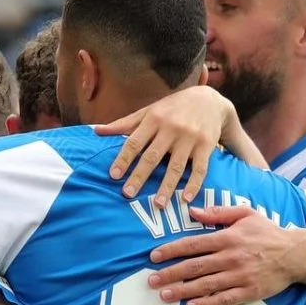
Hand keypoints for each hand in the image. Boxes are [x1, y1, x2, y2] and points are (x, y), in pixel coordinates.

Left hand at [95, 85, 254, 207]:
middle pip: (152, 156)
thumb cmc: (173, 108)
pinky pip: (200, 169)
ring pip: (176, 166)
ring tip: (157, 205)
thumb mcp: (149, 110)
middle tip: (128, 194)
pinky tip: (186, 199)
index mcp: (154, 119)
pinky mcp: (206, 146)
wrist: (209, 100)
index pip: (134, 142)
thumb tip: (96, 131)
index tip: (113, 175)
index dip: (123, 159)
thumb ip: (124, 123)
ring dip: (166, 187)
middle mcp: (171, 128)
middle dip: (139, 176)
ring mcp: (190, 138)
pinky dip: (194, 184)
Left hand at [145, 205, 305, 304]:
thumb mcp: (246, 214)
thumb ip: (219, 213)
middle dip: (170, 274)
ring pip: (206, 285)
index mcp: (228, 237)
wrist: (296, 254)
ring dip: (183, 291)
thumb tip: (193, 211)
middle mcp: (231, 257)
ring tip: (164, 296)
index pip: (193, 244)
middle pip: (195, 266)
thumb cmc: (268, 233)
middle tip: (151, 280)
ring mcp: (240, 276)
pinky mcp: (249, 292)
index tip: (154, 256)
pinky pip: (224, 299)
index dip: (172, 250)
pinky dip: (206, 304)